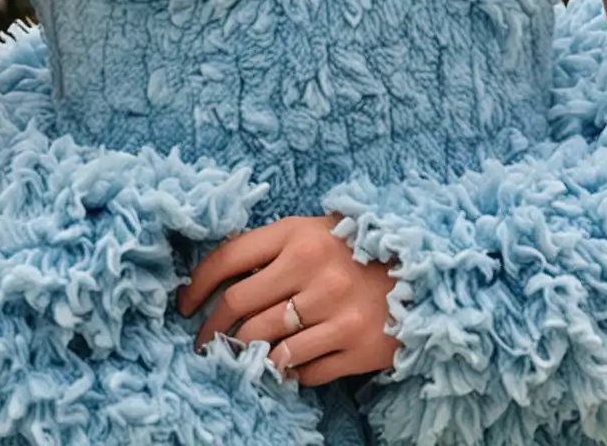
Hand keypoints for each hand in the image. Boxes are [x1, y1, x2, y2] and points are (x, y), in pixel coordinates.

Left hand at [179, 214, 397, 386]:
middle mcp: (314, 269)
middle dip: (212, 330)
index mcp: (298, 234)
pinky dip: (287, 373)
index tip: (183, 305)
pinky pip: (302, 370)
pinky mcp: (355, 345)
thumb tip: (219, 279)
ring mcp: (335, 309)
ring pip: (266, 345)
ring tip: (237, 359)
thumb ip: (273, 249)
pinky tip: (285, 367)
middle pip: (239, 307)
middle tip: (203, 344)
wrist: (423, 272)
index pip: (229, 258)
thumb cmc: (357, 252)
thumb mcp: (315, 233)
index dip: (196, 285)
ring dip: (245, 356)